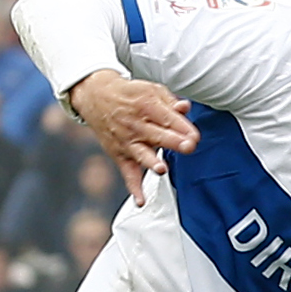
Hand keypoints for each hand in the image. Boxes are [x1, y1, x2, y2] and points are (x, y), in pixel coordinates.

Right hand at [67, 69, 197, 205]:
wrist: (95, 96)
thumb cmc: (131, 95)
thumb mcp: (151, 90)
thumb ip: (170, 102)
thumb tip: (185, 108)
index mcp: (146, 106)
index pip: (168, 118)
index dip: (183, 128)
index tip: (195, 137)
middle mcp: (135, 125)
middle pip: (158, 135)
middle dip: (174, 141)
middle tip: (188, 146)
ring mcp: (127, 141)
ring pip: (142, 154)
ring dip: (152, 162)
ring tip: (161, 169)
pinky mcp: (120, 154)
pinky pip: (128, 173)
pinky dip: (134, 188)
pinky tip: (141, 201)